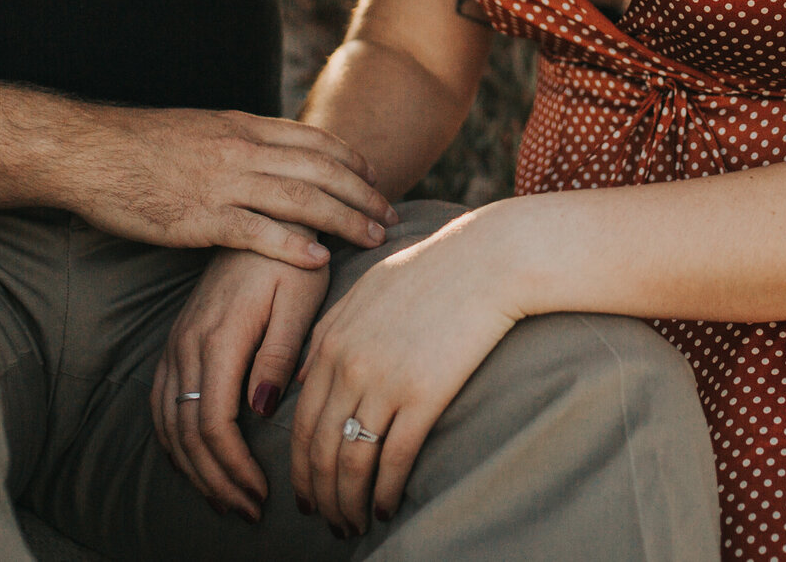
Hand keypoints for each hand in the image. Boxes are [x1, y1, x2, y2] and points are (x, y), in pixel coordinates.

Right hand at [62, 107, 394, 266]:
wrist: (91, 152)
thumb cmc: (141, 145)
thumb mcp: (201, 128)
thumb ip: (239, 139)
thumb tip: (270, 151)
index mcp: (242, 127)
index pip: (314, 141)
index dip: (351, 160)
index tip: (374, 177)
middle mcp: (242, 150)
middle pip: (321, 170)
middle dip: (362, 193)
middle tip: (391, 215)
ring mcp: (222, 183)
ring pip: (301, 199)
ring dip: (345, 219)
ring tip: (374, 237)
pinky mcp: (200, 217)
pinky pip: (256, 232)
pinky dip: (292, 245)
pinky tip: (319, 258)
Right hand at [153, 240, 329, 519]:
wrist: (262, 215)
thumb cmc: (292, 258)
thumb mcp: (298, 298)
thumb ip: (276, 353)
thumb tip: (258, 411)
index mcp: (221, 336)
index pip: (214, 422)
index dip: (233, 467)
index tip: (261, 493)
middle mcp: (189, 343)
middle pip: (188, 432)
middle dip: (216, 480)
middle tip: (248, 510)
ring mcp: (178, 342)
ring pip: (169, 423)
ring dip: (194, 468)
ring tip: (226, 498)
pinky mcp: (177, 340)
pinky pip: (162, 402)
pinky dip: (174, 441)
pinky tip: (196, 461)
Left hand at [289, 213, 522, 536]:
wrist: (486, 261)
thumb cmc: (430, 272)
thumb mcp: (363, 292)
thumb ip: (325, 332)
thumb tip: (299, 376)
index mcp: (329, 343)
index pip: (301, 423)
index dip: (301, 469)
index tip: (307, 494)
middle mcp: (347, 366)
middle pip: (319, 450)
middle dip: (320, 495)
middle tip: (329, 521)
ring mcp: (383, 382)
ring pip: (351, 464)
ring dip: (349, 503)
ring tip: (354, 523)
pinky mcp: (422, 395)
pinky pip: (393, 459)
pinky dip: (384, 492)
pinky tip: (385, 507)